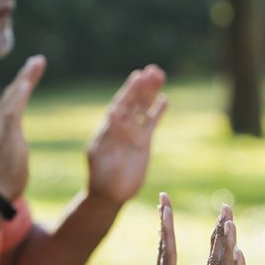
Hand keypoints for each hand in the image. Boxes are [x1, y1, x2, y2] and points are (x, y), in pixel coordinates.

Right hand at [0, 55, 45, 200]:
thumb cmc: (6, 174)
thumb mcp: (11, 150)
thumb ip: (11, 137)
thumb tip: (15, 135)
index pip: (11, 99)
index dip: (21, 83)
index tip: (32, 70)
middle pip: (13, 92)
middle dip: (25, 75)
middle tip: (38, 60)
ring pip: (13, 96)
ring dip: (25, 78)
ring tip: (36, 63)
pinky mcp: (5, 134)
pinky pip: (12, 109)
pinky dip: (19, 94)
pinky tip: (26, 82)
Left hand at [86, 65, 167, 206]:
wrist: (109, 194)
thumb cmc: (100, 176)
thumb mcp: (100, 153)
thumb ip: (108, 133)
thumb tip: (112, 111)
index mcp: (108, 127)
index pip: (121, 103)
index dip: (130, 89)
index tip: (138, 75)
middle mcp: (121, 127)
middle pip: (134, 102)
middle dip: (144, 87)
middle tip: (154, 70)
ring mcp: (133, 134)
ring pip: (144, 109)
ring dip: (151, 93)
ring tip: (160, 76)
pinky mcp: (143, 143)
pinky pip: (151, 124)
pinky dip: (157, 112)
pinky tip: (164, 99)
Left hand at [126, 193, 190, 264]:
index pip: (167, 249)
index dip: (167, 225)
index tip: (166, 203)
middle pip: (163, 244)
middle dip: (164, 220)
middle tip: (164, 198)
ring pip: (163, 252)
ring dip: (165, 231)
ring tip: (167, 215)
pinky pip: (166, 263)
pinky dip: (168, 248)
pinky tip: (169, 247)